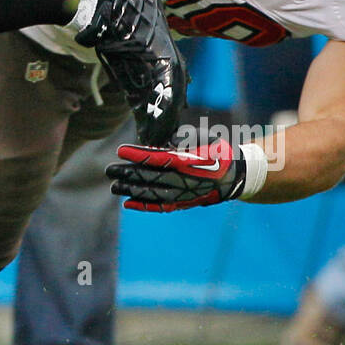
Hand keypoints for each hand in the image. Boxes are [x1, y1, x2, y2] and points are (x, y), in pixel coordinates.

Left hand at [106, 139, 247, 212]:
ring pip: (153, 194)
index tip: (120, 150)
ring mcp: (183, 194)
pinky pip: (161, 206)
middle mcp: (184, 180)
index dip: (138, 154)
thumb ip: (187, 138)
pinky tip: (128, 203)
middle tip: (109, 170)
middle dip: (128, 173)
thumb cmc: (219, 152)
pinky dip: (145, 205)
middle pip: (150, 177)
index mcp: (189, 162)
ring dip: (131, 190)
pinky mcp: (184, 203)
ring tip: (114, 186)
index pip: (158, 158)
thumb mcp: (208, 138)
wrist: (235, 177)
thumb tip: (168, 144)